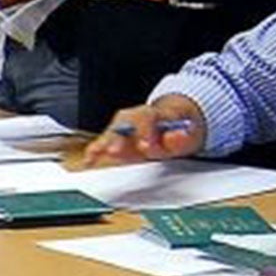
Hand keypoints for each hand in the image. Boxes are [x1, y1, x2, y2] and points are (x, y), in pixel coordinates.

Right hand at [82, 94, 206, 166]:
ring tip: (94, 157)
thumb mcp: (187, 135)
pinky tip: (89, 161)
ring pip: (110, 132)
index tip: (146, 145)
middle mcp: (133, 117)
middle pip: (122, 124)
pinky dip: (94, 152)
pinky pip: (101, 143)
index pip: (146, 117)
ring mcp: (120, 127)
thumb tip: (175, 136)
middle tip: (114, 150)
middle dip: (117, 138)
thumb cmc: (176, 130)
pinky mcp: (112, 139)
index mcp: (153, 114)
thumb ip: (180, 138)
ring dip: (102, 145)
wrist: (169, 124)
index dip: (145, 131)